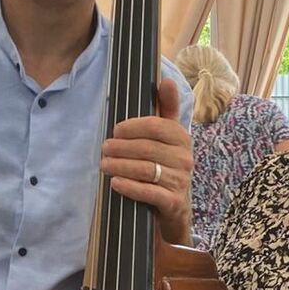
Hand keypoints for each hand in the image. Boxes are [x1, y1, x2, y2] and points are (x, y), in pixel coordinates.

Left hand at [99, 78, 192, 243]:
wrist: (175, 209)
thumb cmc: (166, 167)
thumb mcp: (168, 138)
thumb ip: (166, 110)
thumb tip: (167, 80)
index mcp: (182, 138)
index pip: (156, 126)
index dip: (133, 127)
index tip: (115, 131)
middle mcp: (185, 159)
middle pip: (147, 148)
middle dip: (121, 148)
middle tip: (104, 149)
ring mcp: (180, 182)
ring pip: (146, 169)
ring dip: (121, 166)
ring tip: (104, 165)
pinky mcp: (173, 202)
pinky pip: (149, 192)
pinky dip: (130, 187)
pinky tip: (115, 184)